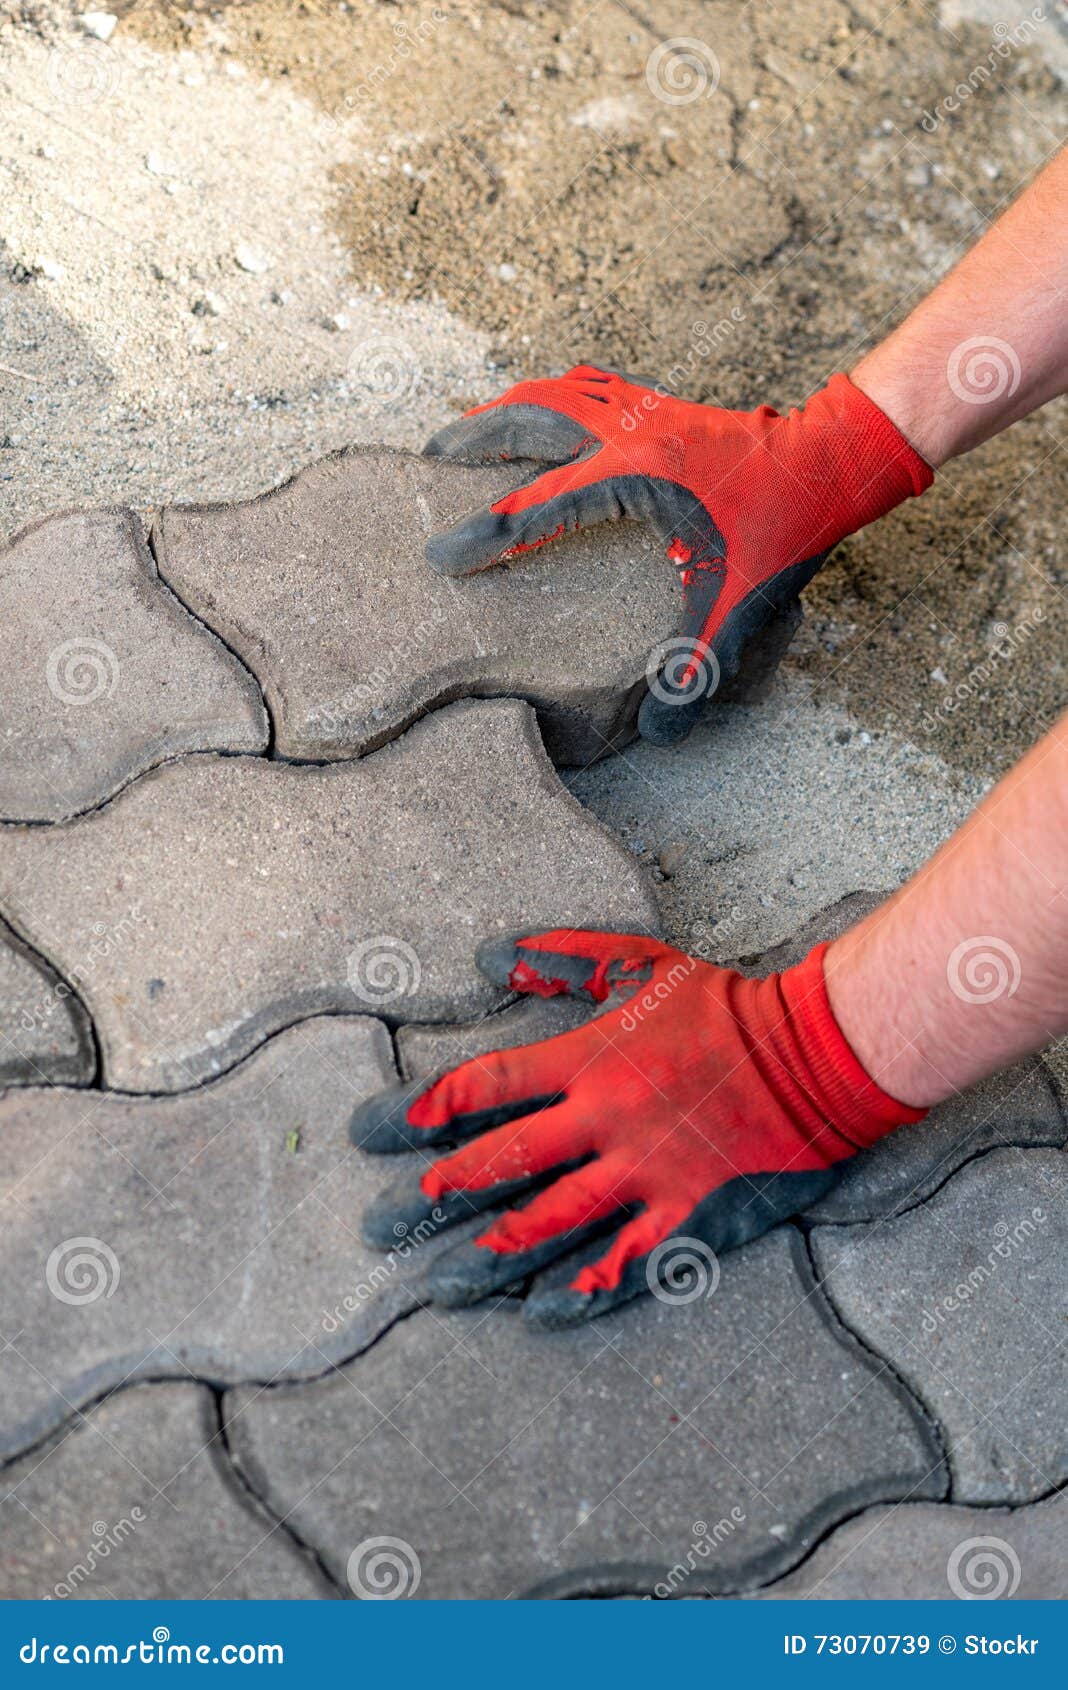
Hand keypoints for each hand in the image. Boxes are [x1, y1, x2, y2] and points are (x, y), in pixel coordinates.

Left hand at [349, 928, 923, 1326]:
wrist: (808, 1052)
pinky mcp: (683, 1205)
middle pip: (508, 1159)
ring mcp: (644, 1168)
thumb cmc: (721, 1004)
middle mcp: (605, 1118)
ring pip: (555, 1214)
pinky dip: (589, 1281)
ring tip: (453, 1269)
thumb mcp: (641, 962)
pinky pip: (628, 1252)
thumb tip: (500, 956)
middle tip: (402, 1209)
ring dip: (499, 1243)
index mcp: (589, 1058)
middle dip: (449, 1185)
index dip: (435, 1105)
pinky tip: (549, 1305)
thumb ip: (568, 958)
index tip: (395, 1125)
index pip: (492, 1084)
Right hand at [424, 366, 930, 744]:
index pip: (537, 507)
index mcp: (633, 477)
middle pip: (528, 418)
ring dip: (509, 409)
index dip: (485, 535)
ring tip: (471, 430)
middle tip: (430, 456)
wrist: (834, 457)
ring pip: (555, 392)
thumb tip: (659, 735)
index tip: (440, 556)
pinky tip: (548, 415)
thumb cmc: (786, 523)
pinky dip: (555, 398)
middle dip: (473, 437)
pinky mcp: (662, 404)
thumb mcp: (738, 603)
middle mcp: (629, 432)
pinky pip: (589, 388)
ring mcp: (645, 409)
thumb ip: (694, 668)